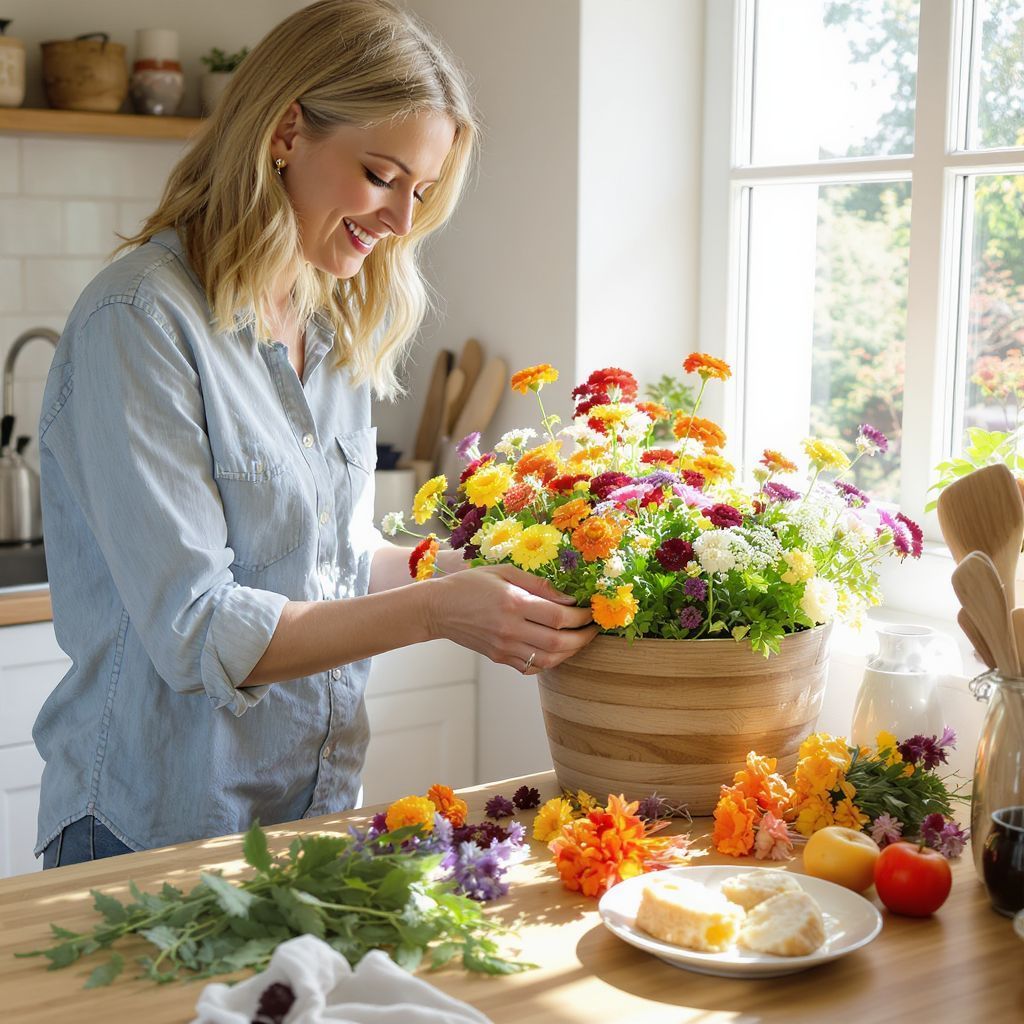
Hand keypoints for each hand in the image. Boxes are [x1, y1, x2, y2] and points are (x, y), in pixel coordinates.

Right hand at [426, 564, 597, 673]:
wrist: (438, 608)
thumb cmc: (471, 584)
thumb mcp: (504, 572)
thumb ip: (538, 584)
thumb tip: (568, 598)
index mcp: (513, 603)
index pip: (558, 616)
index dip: (581, 616)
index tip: (590, 611)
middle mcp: (510, 629)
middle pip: (558, 643)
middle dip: (583, 638)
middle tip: (593, 629)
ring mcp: (504, 647)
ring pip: (548, 661)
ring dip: (570, 653)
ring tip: (579, 640)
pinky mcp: (499, 658)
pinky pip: (531, 667)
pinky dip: (549, 662)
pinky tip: (556, 650)